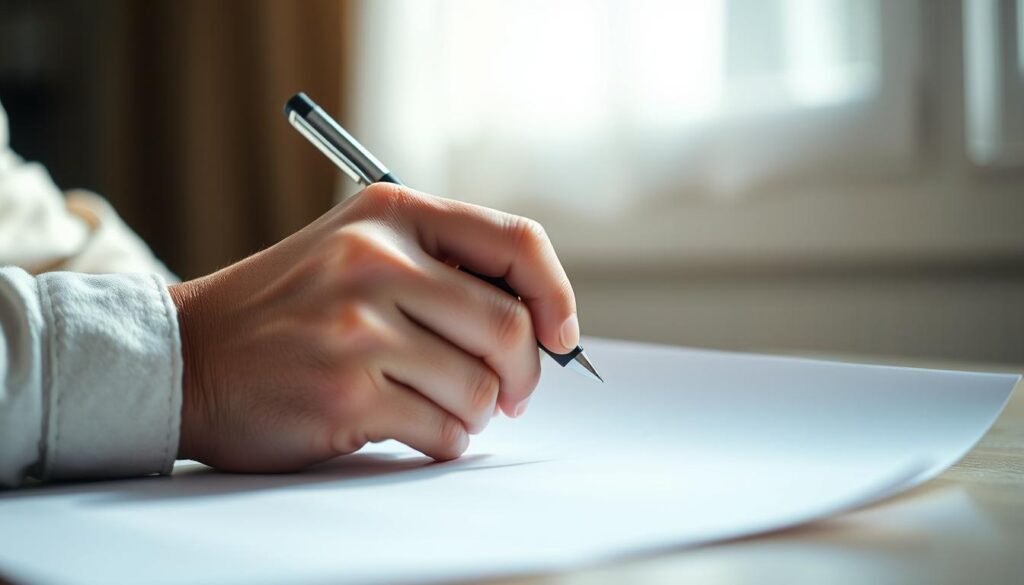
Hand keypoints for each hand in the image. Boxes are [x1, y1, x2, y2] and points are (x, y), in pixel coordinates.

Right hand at [169, 183, 578, 471]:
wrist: (186, 357)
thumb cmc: (285, 309)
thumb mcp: (355, 250)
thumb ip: (440, 268)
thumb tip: (541, 322)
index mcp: (389, 215)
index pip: (515, 242)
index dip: (555, 294)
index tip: (562, 335)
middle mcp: (375, 262)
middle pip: (508, 325)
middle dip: (525, 373)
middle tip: (512, 393)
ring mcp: (358, 329)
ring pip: (479, 386)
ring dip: (479, 411)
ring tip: (449, 408)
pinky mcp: (345, 395)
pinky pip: (442, 429)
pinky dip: (446, 438)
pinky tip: (417, 426)